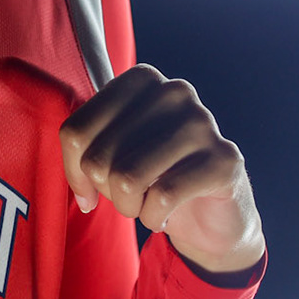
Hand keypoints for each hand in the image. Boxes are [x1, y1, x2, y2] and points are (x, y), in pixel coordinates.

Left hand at [59, 64, 264, 276]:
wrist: (210, 215)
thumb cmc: (151, 178)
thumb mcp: (111, 156)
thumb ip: (84, 154)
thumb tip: (80, 188)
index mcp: (141, 80)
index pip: (76, 131)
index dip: (74, 172)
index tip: (89, 190)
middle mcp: (173, 92)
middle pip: (99, 157)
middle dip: (106, 192)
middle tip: (127, 197)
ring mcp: (203, 123)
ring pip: (127, 178)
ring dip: (128, 208)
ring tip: (143, 207)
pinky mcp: (225, 159)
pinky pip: (162, 197)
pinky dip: (153, 218)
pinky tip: (163, 216)